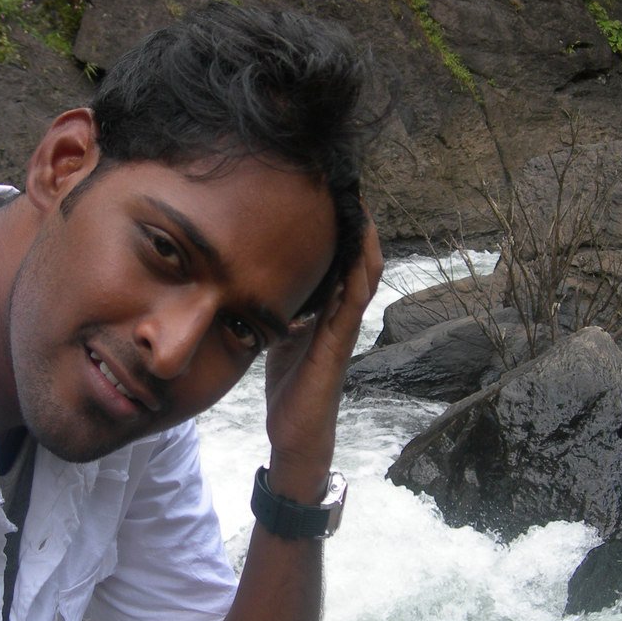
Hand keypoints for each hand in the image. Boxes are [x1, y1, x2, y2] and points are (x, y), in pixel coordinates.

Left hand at [264, 214, 381, 502]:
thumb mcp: (279, 338)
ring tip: (358, 204)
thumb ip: (280, 311)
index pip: (339, 260)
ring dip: (362, 239)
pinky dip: (358, 271)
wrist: (294, 434)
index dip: (339, 229)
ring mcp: (343, 328)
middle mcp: (339, 315)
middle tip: (348, 186)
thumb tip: (258, 282)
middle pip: (357, 259)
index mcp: (325, 311)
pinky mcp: (338, 344)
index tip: (330, 193)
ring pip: (363, 273)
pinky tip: (356, 247)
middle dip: (354, 224)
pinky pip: (354, 300)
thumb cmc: (288, 389)